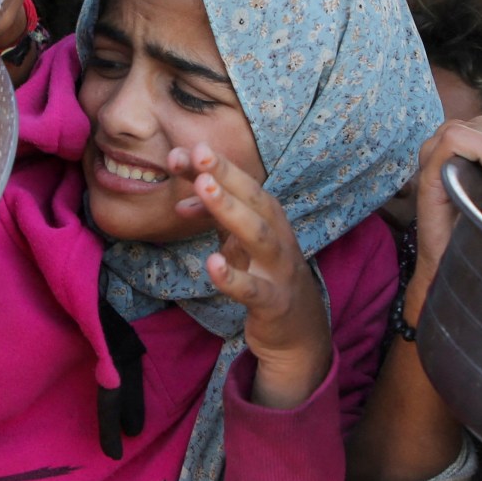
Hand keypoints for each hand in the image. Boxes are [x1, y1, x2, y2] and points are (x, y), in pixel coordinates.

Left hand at [169, 144, 329, 408]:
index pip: (245, 187)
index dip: (221, 167)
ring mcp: (279, 271)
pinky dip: (233, 277)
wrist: (301, 331)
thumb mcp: (241, 245)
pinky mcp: (274, 304)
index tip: (191, 149)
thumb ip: (215, 222)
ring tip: (204, 188)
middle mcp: (280, 238)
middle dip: (227, 175)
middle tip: (199, 153)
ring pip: (258, 236)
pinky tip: (212, 264)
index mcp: (271, 221)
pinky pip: (253, 289)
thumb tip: (180, 202)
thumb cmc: (267, 278)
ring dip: (231, 210)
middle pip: (256, 201)